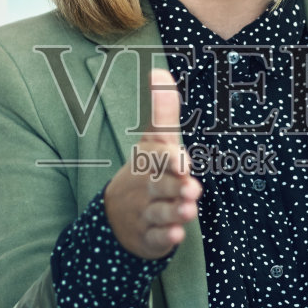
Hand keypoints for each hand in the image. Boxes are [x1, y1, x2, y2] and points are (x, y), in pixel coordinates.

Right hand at [104, 69, 202, 259]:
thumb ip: (162, 112)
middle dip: (175, 188)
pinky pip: (157, 238)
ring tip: (189, 211)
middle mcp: (146, 187)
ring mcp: (146, 213)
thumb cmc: (145, 172)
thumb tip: (160, 69)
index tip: (184, 163)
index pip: (157, 158)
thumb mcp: (154, 143)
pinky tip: (177, 235)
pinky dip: (166, 237)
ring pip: (160, 213)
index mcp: (148, 162)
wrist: (116, 215)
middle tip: (192, 188)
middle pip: (160, 187)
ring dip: (174, 212)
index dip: (170, 161)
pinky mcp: (149, 236)